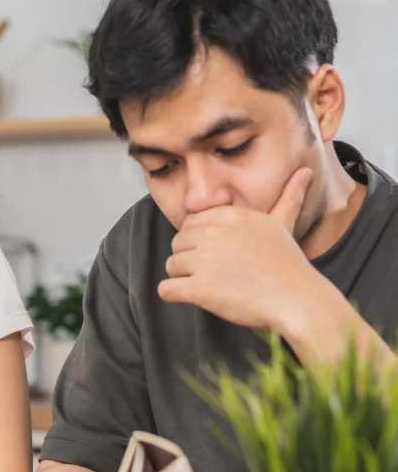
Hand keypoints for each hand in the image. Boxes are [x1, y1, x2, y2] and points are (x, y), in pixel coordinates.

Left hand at [158, 168, 328, 330]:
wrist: (298, 300)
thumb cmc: (288, 266)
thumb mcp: (282, 224)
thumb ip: (288, 197)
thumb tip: (305, 171)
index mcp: (229, 216)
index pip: (190, 223)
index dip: (198, 241)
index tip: (217, 254)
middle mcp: (213, 234)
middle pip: (177, 243)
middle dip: (190, 258)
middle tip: (216, 272)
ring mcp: (204, 261)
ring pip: (171, 266)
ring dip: (185, 278)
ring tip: (212, 286)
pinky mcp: (199, 289)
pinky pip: (166, 289)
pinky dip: (173, 294)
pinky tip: (195, 296)